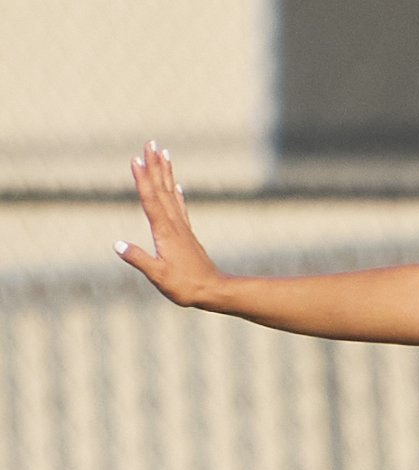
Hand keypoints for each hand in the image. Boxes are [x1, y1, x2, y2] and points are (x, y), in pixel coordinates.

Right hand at [115, 143, 222, 307]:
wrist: (215, 292)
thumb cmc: (186, 286)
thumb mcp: (159, 276)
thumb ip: (139, 260)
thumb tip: (117, 245)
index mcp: (164, 231)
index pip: (150, 199)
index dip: (142, 178)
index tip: (136, 158)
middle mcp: (174, 224)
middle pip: (161, 188)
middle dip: (154, 165)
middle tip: (151, 142)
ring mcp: (182, 228)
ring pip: (171, 194)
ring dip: (165, 172)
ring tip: (163, 153)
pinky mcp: (187, 234)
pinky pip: (180, 207)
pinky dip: (176, 193)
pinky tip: (176, 184)